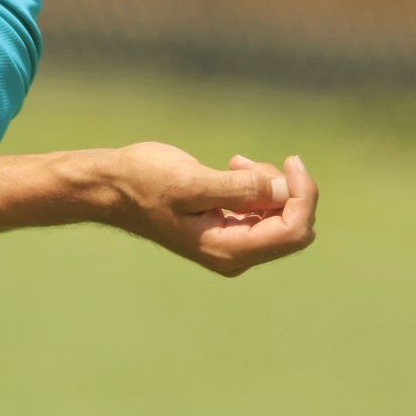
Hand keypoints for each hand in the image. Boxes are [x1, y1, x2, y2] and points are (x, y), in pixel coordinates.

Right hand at [108, 142, 317, 276]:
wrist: (112, 187)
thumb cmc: (143, 182)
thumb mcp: (189, 181)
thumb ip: (238, 188)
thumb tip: (282, 187)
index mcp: (228, 250)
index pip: (292, 232)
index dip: (303, 196)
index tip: (291, 161)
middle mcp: (235, 254)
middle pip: (293, 227)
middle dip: (286, 190)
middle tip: (247, 161)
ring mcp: (232, 243)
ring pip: (281, 217)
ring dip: (269, 184)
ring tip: (234, 162)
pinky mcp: (227, 228)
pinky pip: (264, 212)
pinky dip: (258, 186)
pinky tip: (232, 167)